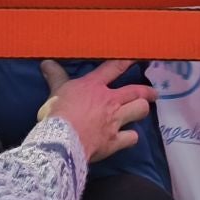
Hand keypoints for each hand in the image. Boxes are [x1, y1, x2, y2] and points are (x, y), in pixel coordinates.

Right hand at [39, 59, 154, 162]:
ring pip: (139, 110)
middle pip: (136, 92)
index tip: (138, 58)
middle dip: (147, 92)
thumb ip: (55, 76)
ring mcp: (115, 121)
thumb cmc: (58, 113)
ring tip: (143, 110)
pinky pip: (132, 137)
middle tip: (153, 93)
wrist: (62, 140)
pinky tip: (128, 137)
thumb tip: (46, 62)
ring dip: (142, 110)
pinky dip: (131, 137)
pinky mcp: (115, 141)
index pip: (114, 68)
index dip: (128, 61)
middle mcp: (110, 101)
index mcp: (95, 86)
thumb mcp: (55, 91)